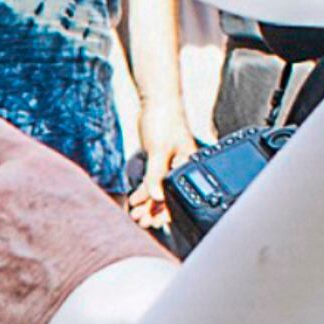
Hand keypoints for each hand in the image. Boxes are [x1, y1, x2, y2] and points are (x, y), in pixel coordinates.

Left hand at [127, 118, 195, 235]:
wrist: (157, 101)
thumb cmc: (164, 121)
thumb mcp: (158, 151)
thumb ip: (156, 175)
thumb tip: (156, 198)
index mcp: (188, 165)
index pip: (178, 194)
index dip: (165, 211)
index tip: (153, 222)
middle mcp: (180, 168)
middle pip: (168, 196)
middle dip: (154, 211)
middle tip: (141, 222)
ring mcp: (169, 165)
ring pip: (159, 191)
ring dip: (147, 204)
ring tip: (136, 215)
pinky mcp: (158, 160)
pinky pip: (152, 182)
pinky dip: (144, 192)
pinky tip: (135, 200)